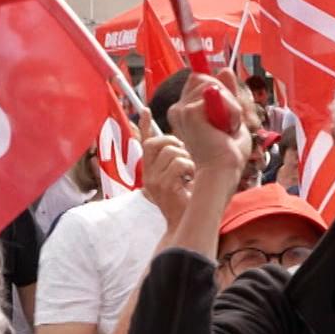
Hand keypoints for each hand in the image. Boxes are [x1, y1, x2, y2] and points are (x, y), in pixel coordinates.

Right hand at [138, 113, 193, 228]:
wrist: (187, 223)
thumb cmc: (191, 201)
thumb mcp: (184, 177)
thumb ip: (181, 161)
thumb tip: (188, 143)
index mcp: (152, 170)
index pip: (145, 143)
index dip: (144, 125)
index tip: (144, 109)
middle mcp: (148, 174)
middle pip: (155, 143)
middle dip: (174, 142)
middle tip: (186, 155)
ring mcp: (152, 180)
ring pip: (171, 151)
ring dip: (187, 159)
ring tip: (190, 174)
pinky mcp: (161, 185)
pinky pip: (178, 163)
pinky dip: (190, 168)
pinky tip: (190, 180)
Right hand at [168, 71, 249, 176]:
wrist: (222, 171)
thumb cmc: (226, 153)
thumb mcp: (230, 116)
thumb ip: (227, 93)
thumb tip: (225, 69)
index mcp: (184, 111)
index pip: (198, 80)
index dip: (216, 87)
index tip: (226, 105)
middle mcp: (178, 109)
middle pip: (203, 78)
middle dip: (225, 95)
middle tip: (229, 122)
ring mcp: (181, 110)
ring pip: (212, 86)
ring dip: (230, 106)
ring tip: (227, 128)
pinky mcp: (189, 112)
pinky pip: (217, 95)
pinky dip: (230, 110)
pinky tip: (227, 129)